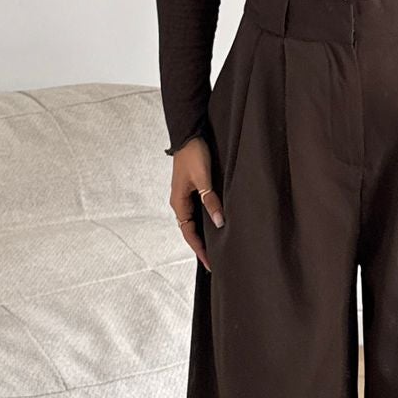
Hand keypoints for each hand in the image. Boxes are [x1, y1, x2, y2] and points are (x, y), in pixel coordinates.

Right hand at [170, 136, 222, 271]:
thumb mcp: (203, 178)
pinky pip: (198, 211)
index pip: (188, 233)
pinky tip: (216, 224)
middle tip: (215, 260)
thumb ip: (210, 200)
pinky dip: (206, 221)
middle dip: (201, 246)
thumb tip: (219, 222)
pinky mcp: (193, 189)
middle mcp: (180, 202)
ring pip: (195, 221)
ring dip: (204, 234)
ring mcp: (186, 196)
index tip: (209, 263)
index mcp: (179, 202)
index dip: (199, 249)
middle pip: (190, 230)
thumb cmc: (193, 154)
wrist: (189, 134)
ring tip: (217, 247)